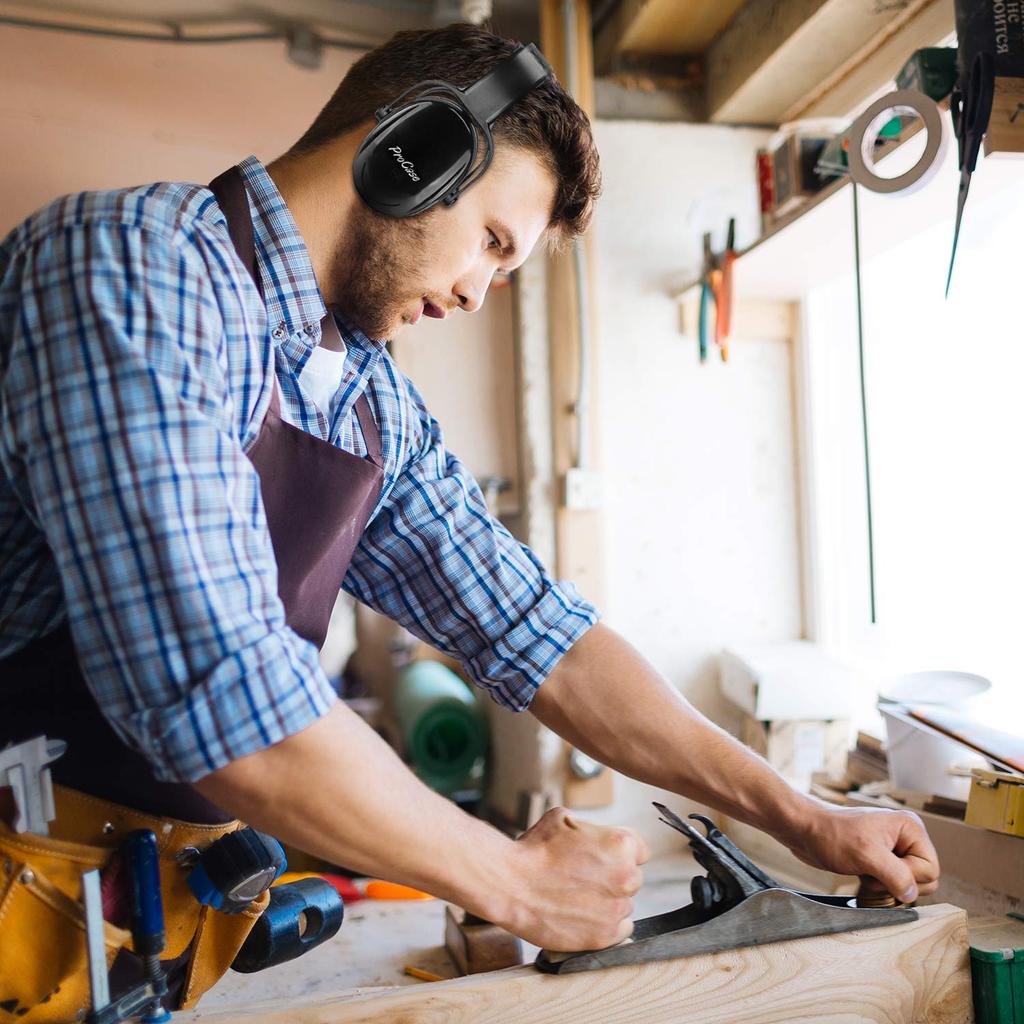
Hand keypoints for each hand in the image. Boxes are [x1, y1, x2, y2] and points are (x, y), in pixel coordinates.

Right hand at [496, 807, 648, 951]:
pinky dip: (606, 924)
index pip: (639, 851)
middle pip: (632, 878)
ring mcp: (617, 908)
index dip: (619, 853)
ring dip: (607, 901)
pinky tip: (584, 915)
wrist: (511, 884)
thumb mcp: (565, 818)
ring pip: (624, 904)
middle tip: (584, 878)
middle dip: (613, 877)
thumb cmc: (534, 849)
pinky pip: (621, 929)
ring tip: (576, 897)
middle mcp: (627, 876)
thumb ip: (592, 829)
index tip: (604, 859)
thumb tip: (597, 837)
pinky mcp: (605, 935)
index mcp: (621, 844)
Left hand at [783, 805, 939, 902]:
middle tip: (872, 871)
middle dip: (898, 883)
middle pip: (924, 879)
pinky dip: (879, 887)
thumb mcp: (867, 855)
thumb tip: (911, 895)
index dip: (909, 876)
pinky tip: (862, 876)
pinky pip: (892, 884)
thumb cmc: (831, 834)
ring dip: (886, 887)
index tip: (882, 868)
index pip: (931, 869)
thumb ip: (896, 875)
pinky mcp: (880, 861)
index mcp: (910, 828)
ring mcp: (893, 850)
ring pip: (908, 884)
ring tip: (865, 872)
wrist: (804, 830)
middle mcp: (906, 837)